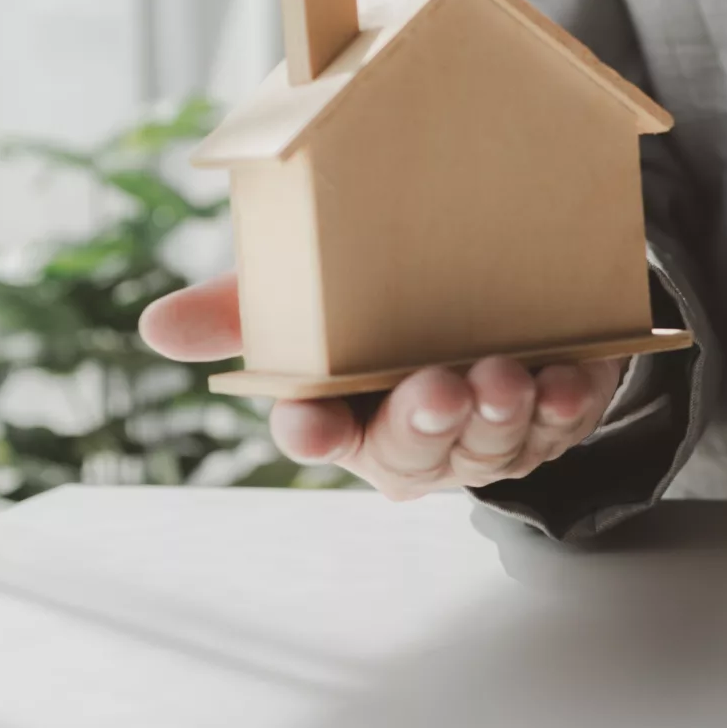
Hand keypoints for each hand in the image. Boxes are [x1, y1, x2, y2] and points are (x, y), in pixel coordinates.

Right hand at [138, 274, 625, 497]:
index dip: (312, 433)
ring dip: (500, 417)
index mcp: (342, 412)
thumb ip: (241, 305)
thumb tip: (158, 326)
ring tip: (505, 377)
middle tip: (436, 390)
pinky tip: (568, 380)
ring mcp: (483, 437)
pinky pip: (561, 425)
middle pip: (410, 451)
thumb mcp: (307, 291)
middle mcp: (411, 438)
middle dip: (423, 425)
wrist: (485, 276)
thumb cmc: (379, 301)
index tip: (311, 424)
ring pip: (490, 446)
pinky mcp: (550, 418)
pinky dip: (566, 405)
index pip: (315, 433)